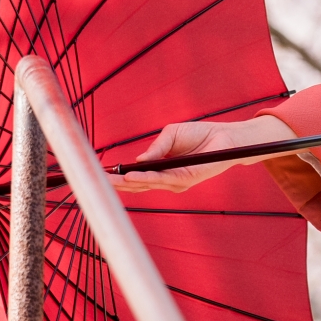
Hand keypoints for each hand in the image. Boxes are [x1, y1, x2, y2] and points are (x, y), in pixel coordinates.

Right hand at [112, 114, 295, 192]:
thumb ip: (156, 147)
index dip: (117, 178)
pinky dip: (147, 178)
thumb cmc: (200, 135)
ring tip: (108, 181)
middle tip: (93, 182)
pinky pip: (164, 179)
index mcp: (162, 170)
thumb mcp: (171, 134)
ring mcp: (177, 182)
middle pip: (137, 186)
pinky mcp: (188, 178)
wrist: (226, 137)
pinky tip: (133, 176)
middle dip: (115, 184)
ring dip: (127, 183)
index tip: (97, 175)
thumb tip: (137, 161)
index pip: (135, 178)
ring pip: (148, 185)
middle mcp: (168, 180)